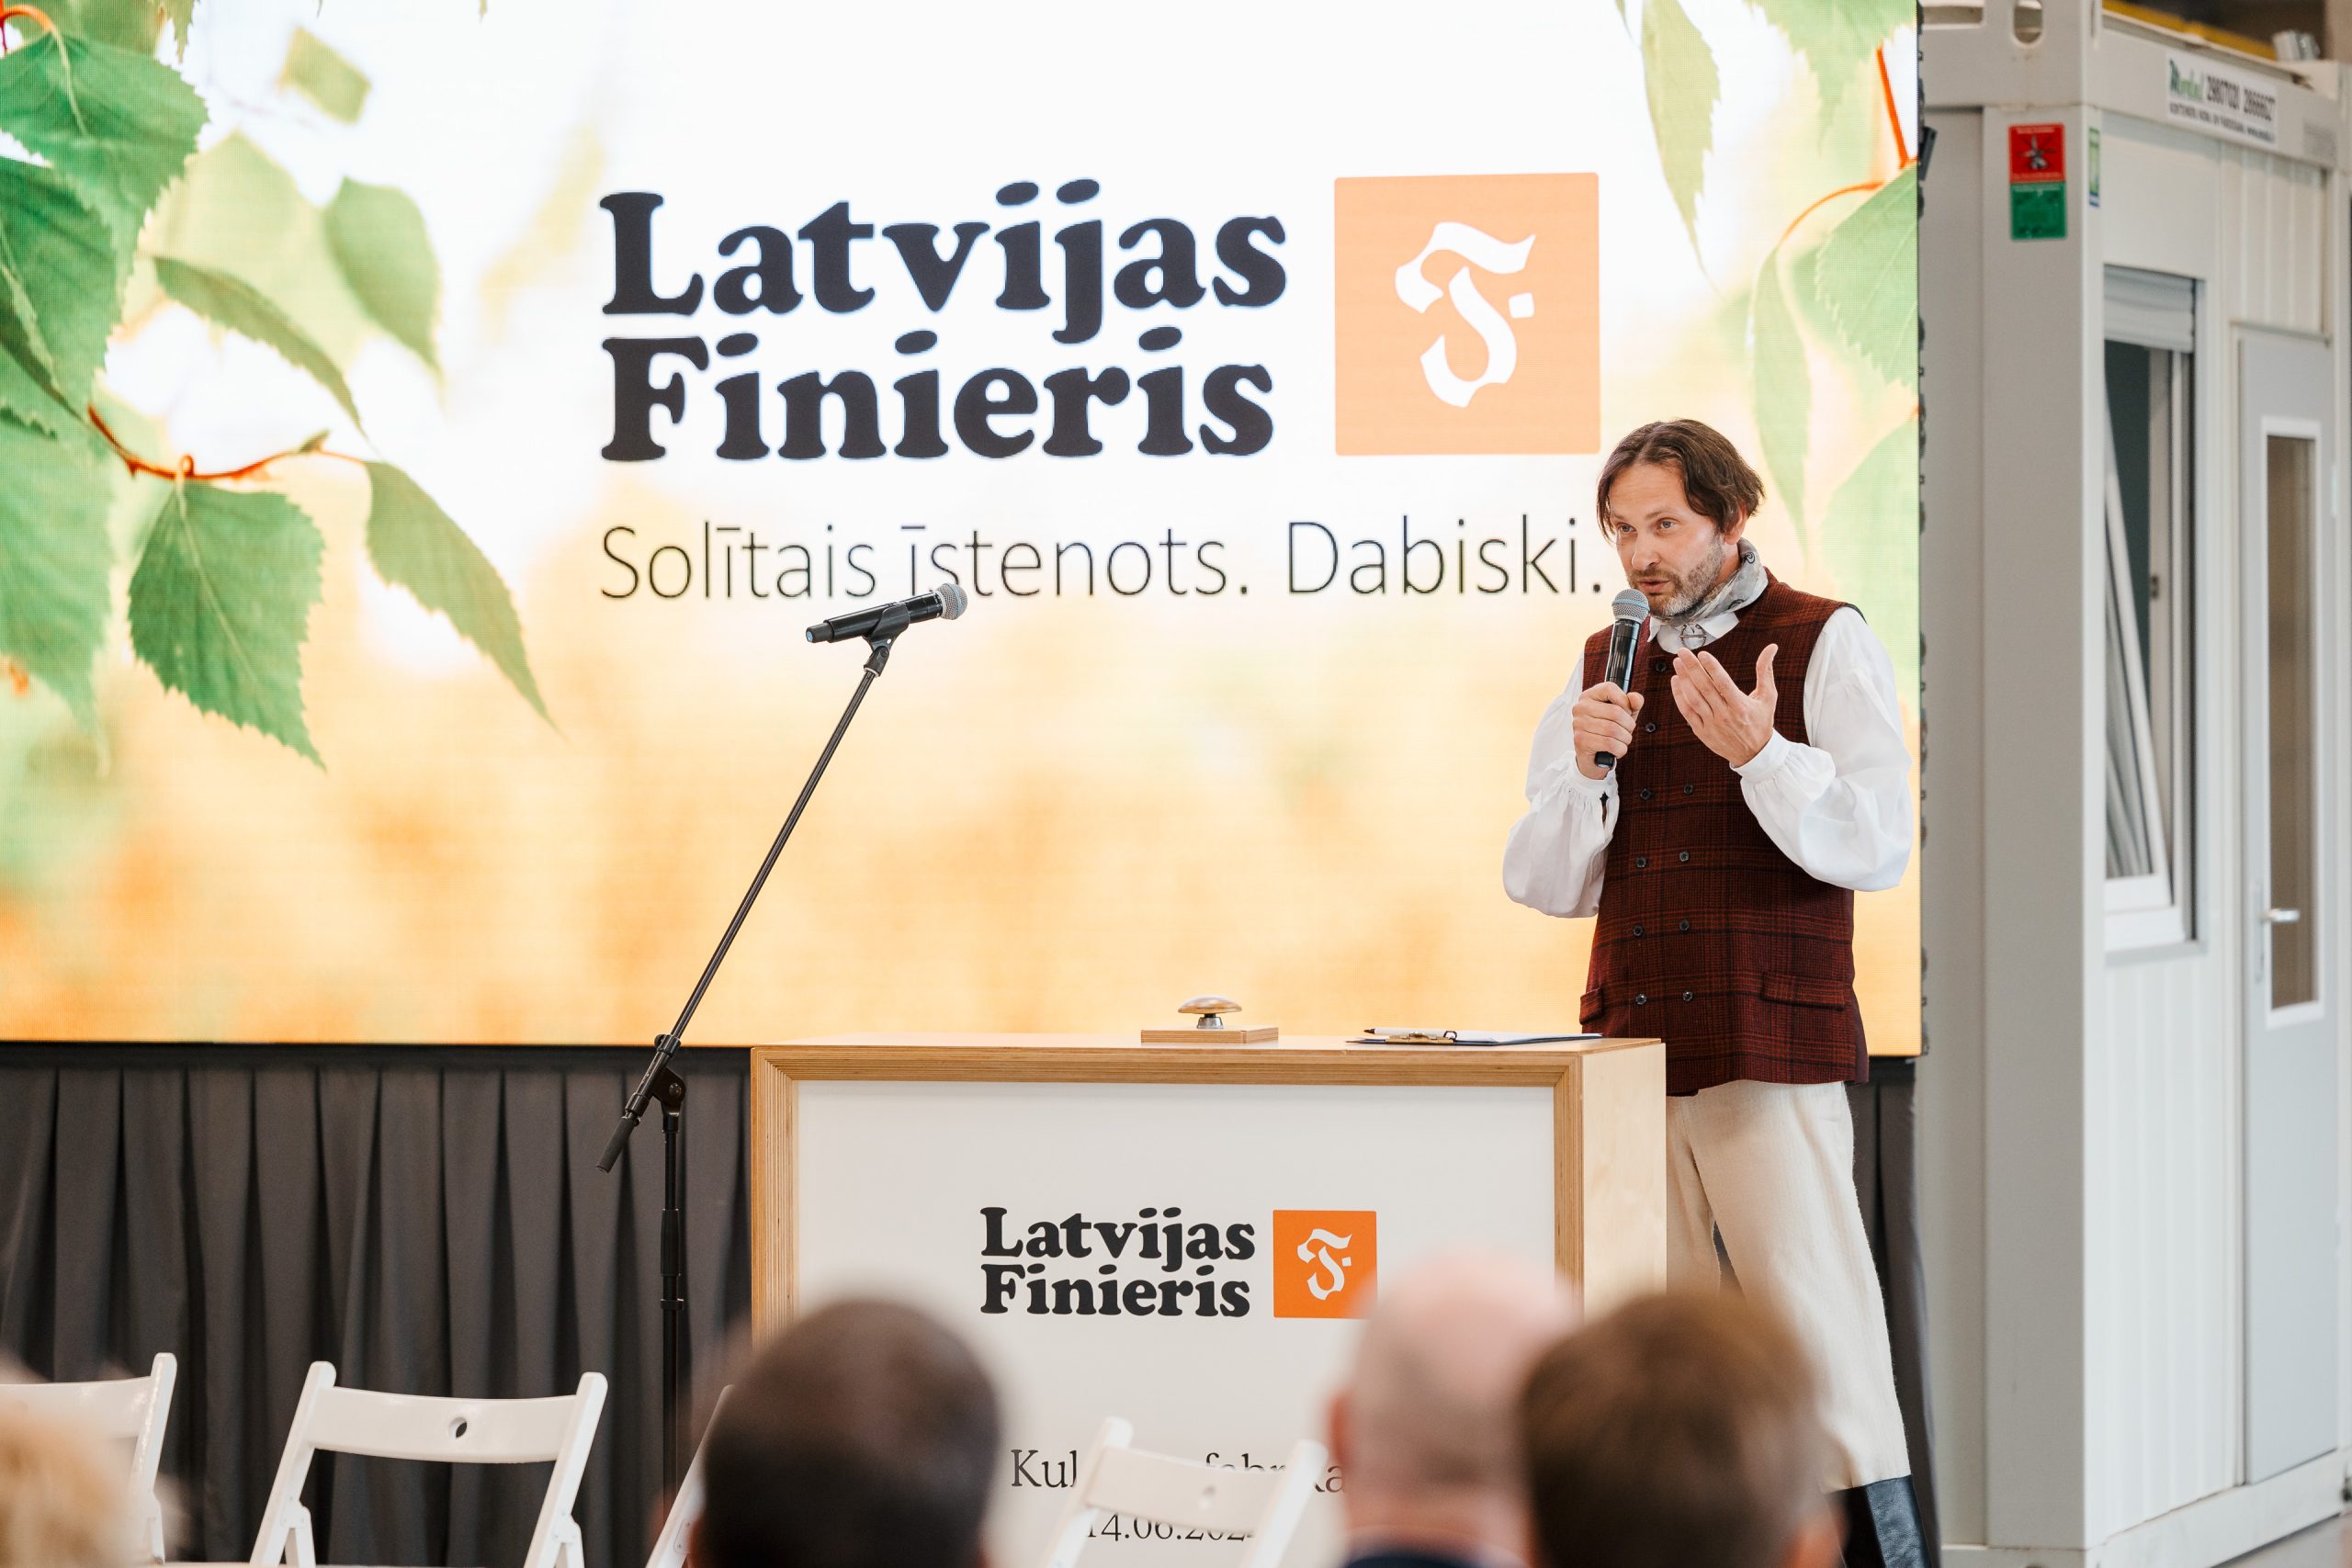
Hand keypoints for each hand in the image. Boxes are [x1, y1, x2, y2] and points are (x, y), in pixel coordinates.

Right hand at [1572, 682, 1643, 779]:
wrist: (1594, 756)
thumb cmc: (1609, 731)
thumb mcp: (1624, 714)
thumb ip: (1633, 703)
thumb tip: (1635, 698)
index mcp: (1589, 695)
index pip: (1609, 688)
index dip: (1624, 701)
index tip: (1626, 712)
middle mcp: (1580, 707)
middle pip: (1615, 712)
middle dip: (1629, 725)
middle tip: (1627, 731)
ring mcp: (1578, 724)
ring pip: (1613, 730)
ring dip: (1625, 738)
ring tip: (1623, 740)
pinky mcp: (1580, 741)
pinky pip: (1609, 743)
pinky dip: (1619, 749)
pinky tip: (1617, 749)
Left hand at [1671, 644, 1777, 766]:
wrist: (1754, 754)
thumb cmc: (1761, 722)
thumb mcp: (1768, 697)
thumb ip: (1765, 671)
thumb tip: (1771, 648)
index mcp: (1740, 706)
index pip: (1723, 683)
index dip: (1712, 667)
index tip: (1702, 654)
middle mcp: (1724, 715)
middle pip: (1704, 688)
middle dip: (1692, 667)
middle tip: (1682, 652)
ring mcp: (1711, 724)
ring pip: (1693, 699)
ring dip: (1683, 679)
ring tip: (1677, 663)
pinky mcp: (1701, 731)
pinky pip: (1687, 712)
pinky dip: (1680, 696)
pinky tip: (1676, 681)